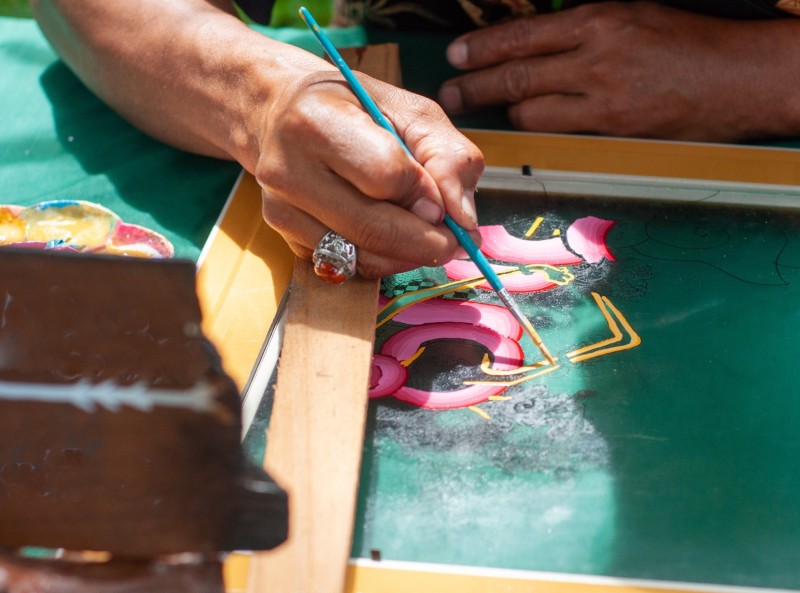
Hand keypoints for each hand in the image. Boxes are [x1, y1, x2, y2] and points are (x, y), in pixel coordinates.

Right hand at [256, 66, 483, 278]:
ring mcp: (280, 208)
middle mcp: (287, 168)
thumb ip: (448, 155)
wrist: (282, 113)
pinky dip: (378, 260)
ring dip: (404, 256)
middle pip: (372, 227)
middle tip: (452, 240)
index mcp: (317, 121)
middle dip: (426, 241)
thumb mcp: (409, 111)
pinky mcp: (284, 236)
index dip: (426, 195)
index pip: (386, 176)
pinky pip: (344, 267)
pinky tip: (387, 238)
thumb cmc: (352, 107)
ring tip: (422, 236)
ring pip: (359, 256)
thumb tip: (462, 217)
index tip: (444, 202)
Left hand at [439, 1, 799, 141]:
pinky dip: (537, 130)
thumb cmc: (689, 44)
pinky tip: (524, 126)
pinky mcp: (614, 129)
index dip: (484, 48)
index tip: (457, 55)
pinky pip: (560, 132)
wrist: (739, 77)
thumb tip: (537, 45)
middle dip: (476, 85)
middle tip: (451, 93)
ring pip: (532, 108)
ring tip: (482, 112)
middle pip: (518, 73)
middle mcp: (597, 56)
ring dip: (504, 112)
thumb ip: (583, 31)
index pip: (524, 34)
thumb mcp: (632, 16)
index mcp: (600, 19)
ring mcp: (604, 96)